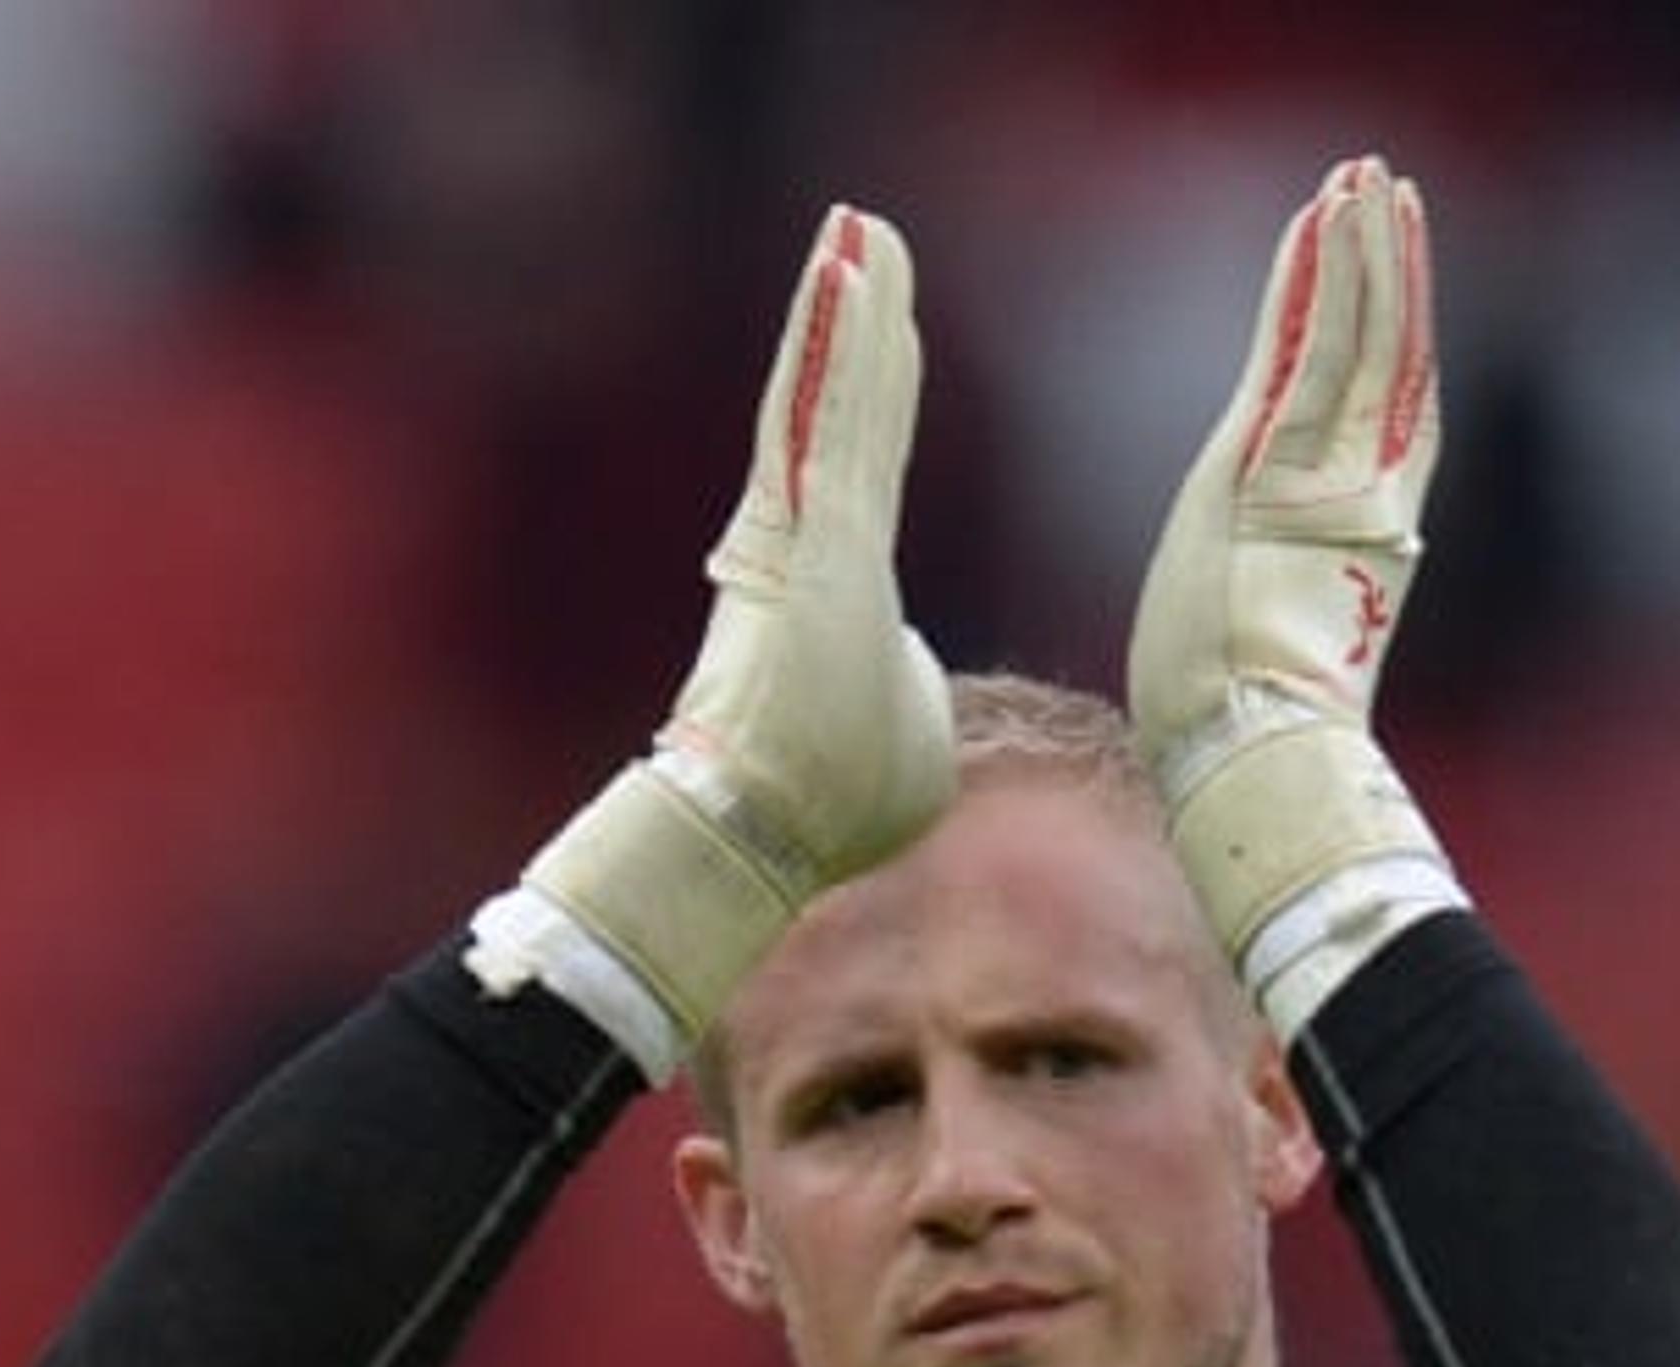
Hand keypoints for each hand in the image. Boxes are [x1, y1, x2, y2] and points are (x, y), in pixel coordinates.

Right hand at [470, 205, 955, 1070]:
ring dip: (848, 310)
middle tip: (869, 232)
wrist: (761, 827)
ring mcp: (801, 530)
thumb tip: (919, 696)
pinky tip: (845, 272)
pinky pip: (817, 415)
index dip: (881, 392)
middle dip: (863, 319)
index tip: (891, 322)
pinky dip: (833, 347)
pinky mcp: (797, 526)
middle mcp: (814, 541)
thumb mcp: (909, 750)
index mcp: (846, 585)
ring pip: (831, 397)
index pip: (873, 464)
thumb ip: (917, 703)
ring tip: (859, 226)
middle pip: (849, 408)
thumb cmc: (830, 809)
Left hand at [1130, 156, 1460, 1012]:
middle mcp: (1354, 499)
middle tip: (1388, 189)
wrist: (1258, 766)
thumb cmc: (1251, 752)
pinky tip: (1328, 221)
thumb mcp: (1262, 664)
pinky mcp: (1271, 464)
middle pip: (1383, 362)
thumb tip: (1271, 665)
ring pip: (1354, 340)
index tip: (1391, 276)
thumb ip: (1278, 628)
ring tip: (1367, 180)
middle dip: (1388, 273)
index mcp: (1355, 540)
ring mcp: (1319, 477)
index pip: (1382, 419)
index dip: (1393, 342)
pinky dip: (1321, 281)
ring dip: (1361, 254)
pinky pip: (1305, 348)